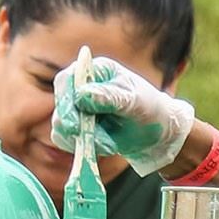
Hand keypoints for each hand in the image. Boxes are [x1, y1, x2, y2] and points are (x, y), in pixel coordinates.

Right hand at [52, 50, 194, 175]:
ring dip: (82, 139)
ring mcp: (79, 109)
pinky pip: (68, 141)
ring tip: (108, 143)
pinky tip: (106, 146)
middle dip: (72, 125)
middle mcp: (82, 88)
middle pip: (61, 105)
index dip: (65, 99)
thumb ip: (109, 97)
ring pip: (61, 126)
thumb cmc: (150, 108)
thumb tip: (81, 95)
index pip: (67, 80)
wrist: (158, 133)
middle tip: (85, 138)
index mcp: (96, 71)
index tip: (74, 122)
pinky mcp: (79, 129)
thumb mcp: (134, 101)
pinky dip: (84, 147)